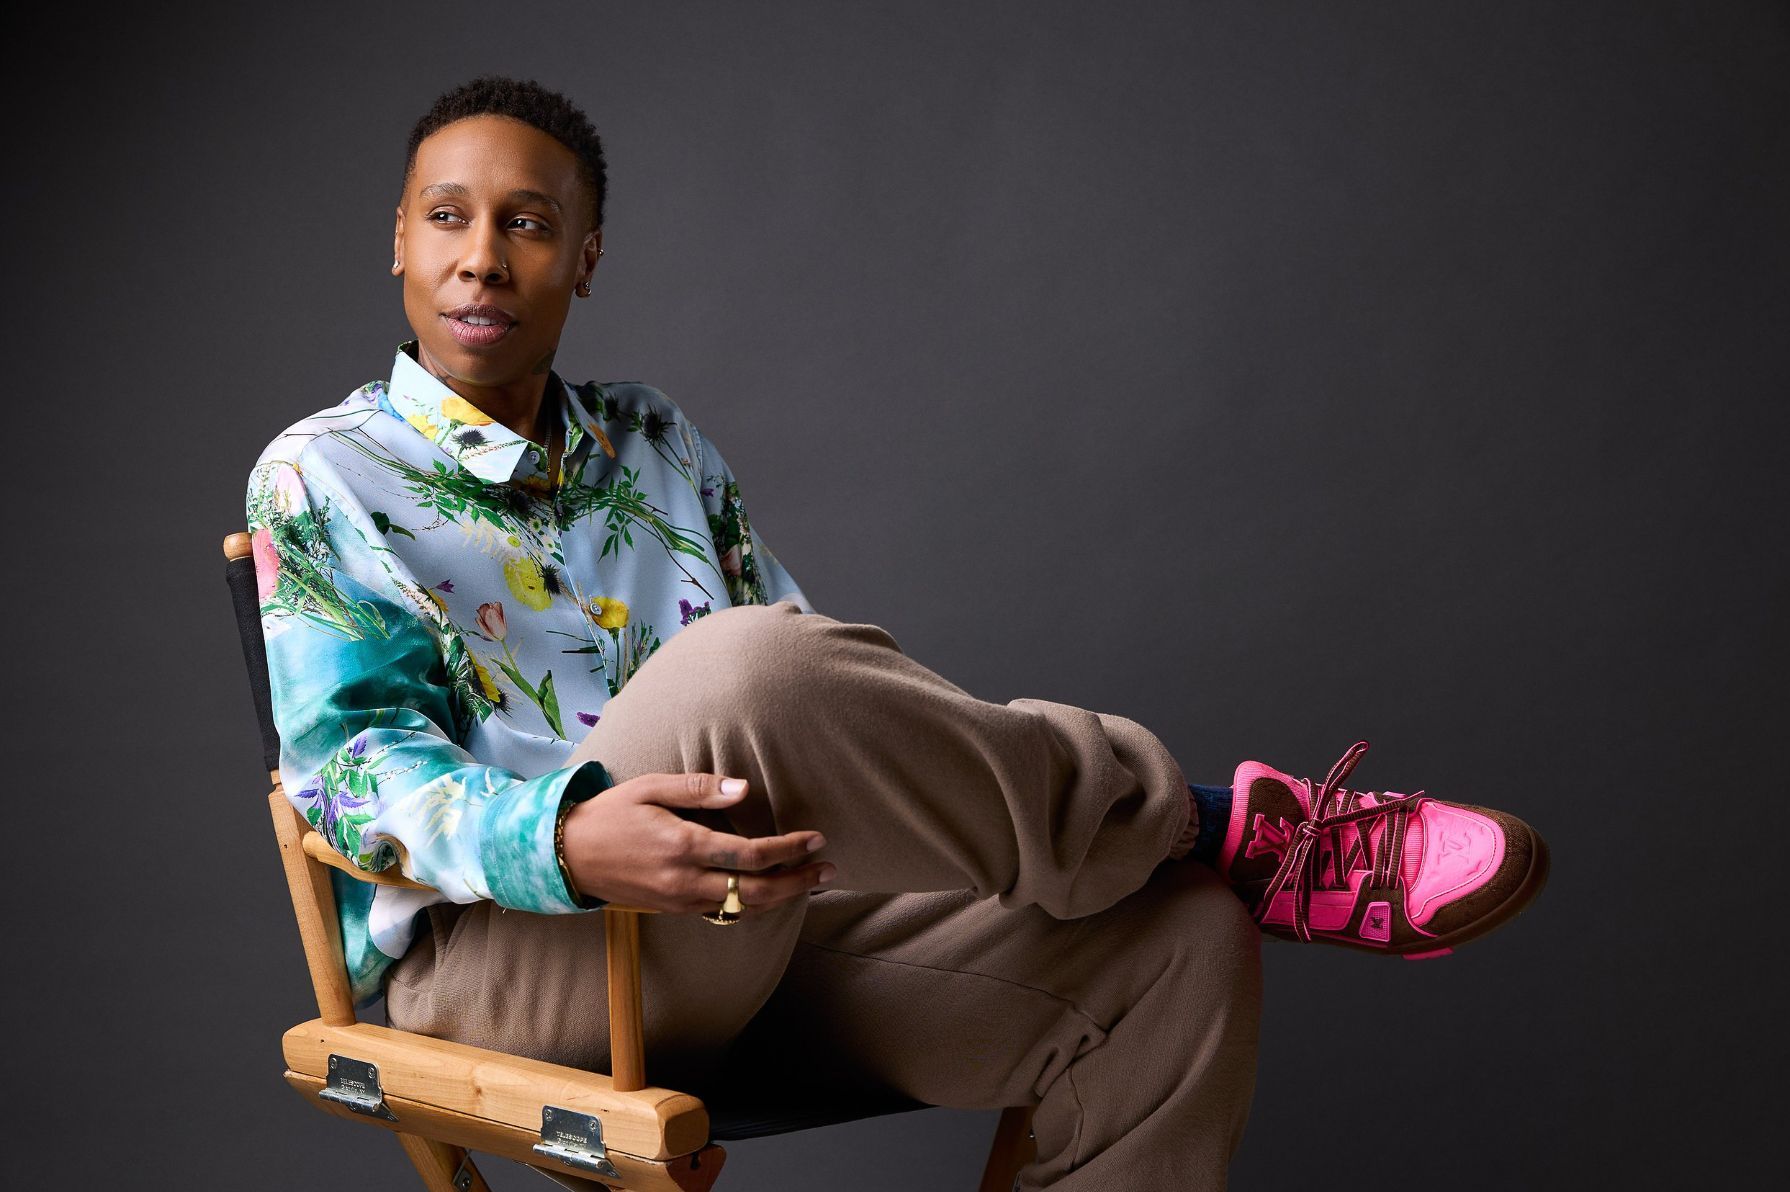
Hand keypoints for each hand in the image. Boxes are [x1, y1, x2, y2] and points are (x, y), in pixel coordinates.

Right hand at [560, 772, 833, 916]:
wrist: (567, 855)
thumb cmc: (610, 814)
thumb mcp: (649, 788)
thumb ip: (699, 789)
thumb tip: (745, 789)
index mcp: (682, 846)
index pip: (750, 854)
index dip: (789, 848)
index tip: (816, 838)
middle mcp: (685, 881)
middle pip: (755, 891)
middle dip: (797, 881)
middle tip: (829, 869)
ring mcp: (679, 901)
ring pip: (742, 908)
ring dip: (781, 897)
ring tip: (811, 882)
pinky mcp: (674, 909)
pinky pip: (723, 913)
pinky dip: (752, 905)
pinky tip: (769, 892)